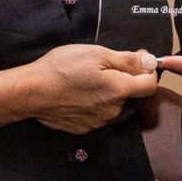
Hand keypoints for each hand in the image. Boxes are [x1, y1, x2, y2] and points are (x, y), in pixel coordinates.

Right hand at [26, 43, 163, 133]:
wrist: (30, 92)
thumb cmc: (60, 69)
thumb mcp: (96, 54)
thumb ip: (127, 60)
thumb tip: (151, 62)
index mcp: (119, 90)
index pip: (150, 84)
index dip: (146, 69)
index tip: (136, 58)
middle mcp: (112, 110)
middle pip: (131, 93)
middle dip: (123, 78)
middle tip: (102, 65)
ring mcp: (98, 121)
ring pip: (113, 103)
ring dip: (107, 91)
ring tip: (85, 78)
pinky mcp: (84, 127)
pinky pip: (98, 112)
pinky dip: (92, 102)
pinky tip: (78, 92)